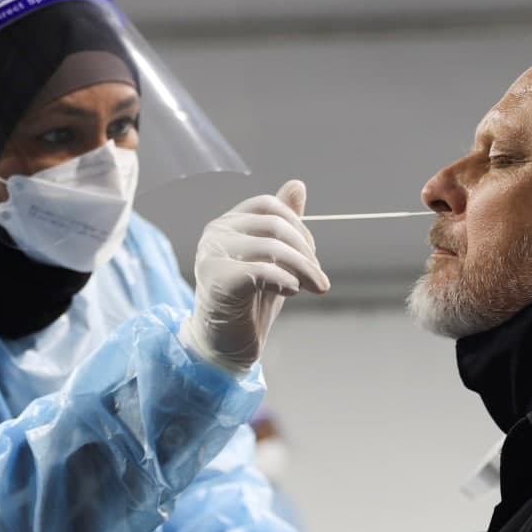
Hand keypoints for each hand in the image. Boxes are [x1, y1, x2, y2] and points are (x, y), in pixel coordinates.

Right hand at [179, 180, 328, 372]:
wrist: (225, 346)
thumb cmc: (248, 303)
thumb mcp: (273, 260)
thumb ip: (284, 225)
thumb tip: (297, 185)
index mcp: (228, 223)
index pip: (269, 205)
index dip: (298, 226)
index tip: (312, 255)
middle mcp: (215, 233)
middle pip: (274, 225)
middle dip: (305, 252)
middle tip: (319, 280)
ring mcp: (211, 255)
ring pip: (271, 246)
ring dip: (302, 268)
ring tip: (315, 288)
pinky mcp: (216, 280)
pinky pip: (260, 271)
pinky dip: (284, 279)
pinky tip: (292, 292)